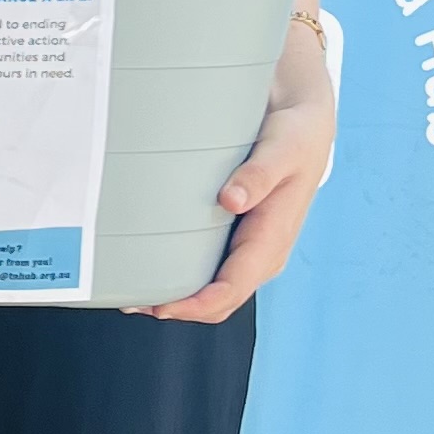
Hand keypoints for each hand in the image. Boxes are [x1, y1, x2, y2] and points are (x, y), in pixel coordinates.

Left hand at [151, 71, 333, 322]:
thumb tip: (232, 200)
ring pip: (209, 291)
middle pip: (216, 301)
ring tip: (129, 292)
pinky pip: (207, 270)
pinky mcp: (234, 238)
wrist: (304, 125)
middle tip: (130, 301)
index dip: (195, 304)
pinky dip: (178, 276)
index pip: (232, 289)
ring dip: (173, 297)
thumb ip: (260, 173)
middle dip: (176, 308)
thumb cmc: (295, 137)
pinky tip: (146, 267)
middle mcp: (260, 254)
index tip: (160, 304)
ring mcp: (247, 250)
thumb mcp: (284, 148)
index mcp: (272, 240)